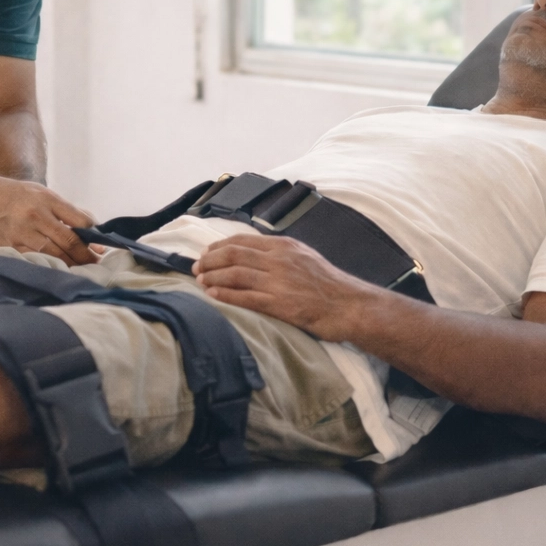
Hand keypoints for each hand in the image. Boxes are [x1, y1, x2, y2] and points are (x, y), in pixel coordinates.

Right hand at [0, 173, 97, 265]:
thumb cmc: (11, 194)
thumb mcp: (39, 192)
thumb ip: (63, 209)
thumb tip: (90, 226)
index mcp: (47, 200)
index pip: (79, 220)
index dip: (94, 237)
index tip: (102, 247)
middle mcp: (36, 215)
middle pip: (69, 241)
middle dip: (86, 255)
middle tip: (96, 264)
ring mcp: (21, 232)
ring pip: (54, 254)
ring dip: (70, 265)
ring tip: (81, 271)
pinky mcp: (8, 246)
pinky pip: (33, 261)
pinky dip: (47, 267)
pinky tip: (57, 271)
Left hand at [193, 234, 378, 341]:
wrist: (349, 305)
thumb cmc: (328, 284)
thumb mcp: (305, 257)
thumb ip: (280, 254)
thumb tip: (255, 254)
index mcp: (284, 246)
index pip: (243, 241)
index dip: (219, 246)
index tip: (206, 253)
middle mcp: (279, 260)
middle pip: (234, 254)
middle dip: (210, 260)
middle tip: (196, 267)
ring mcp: (279, 282)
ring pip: (235, 274)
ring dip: (213, 277)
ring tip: (199, 280)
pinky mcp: (280, 304)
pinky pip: (245, 297)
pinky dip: (225, 295)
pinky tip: (212, 295)